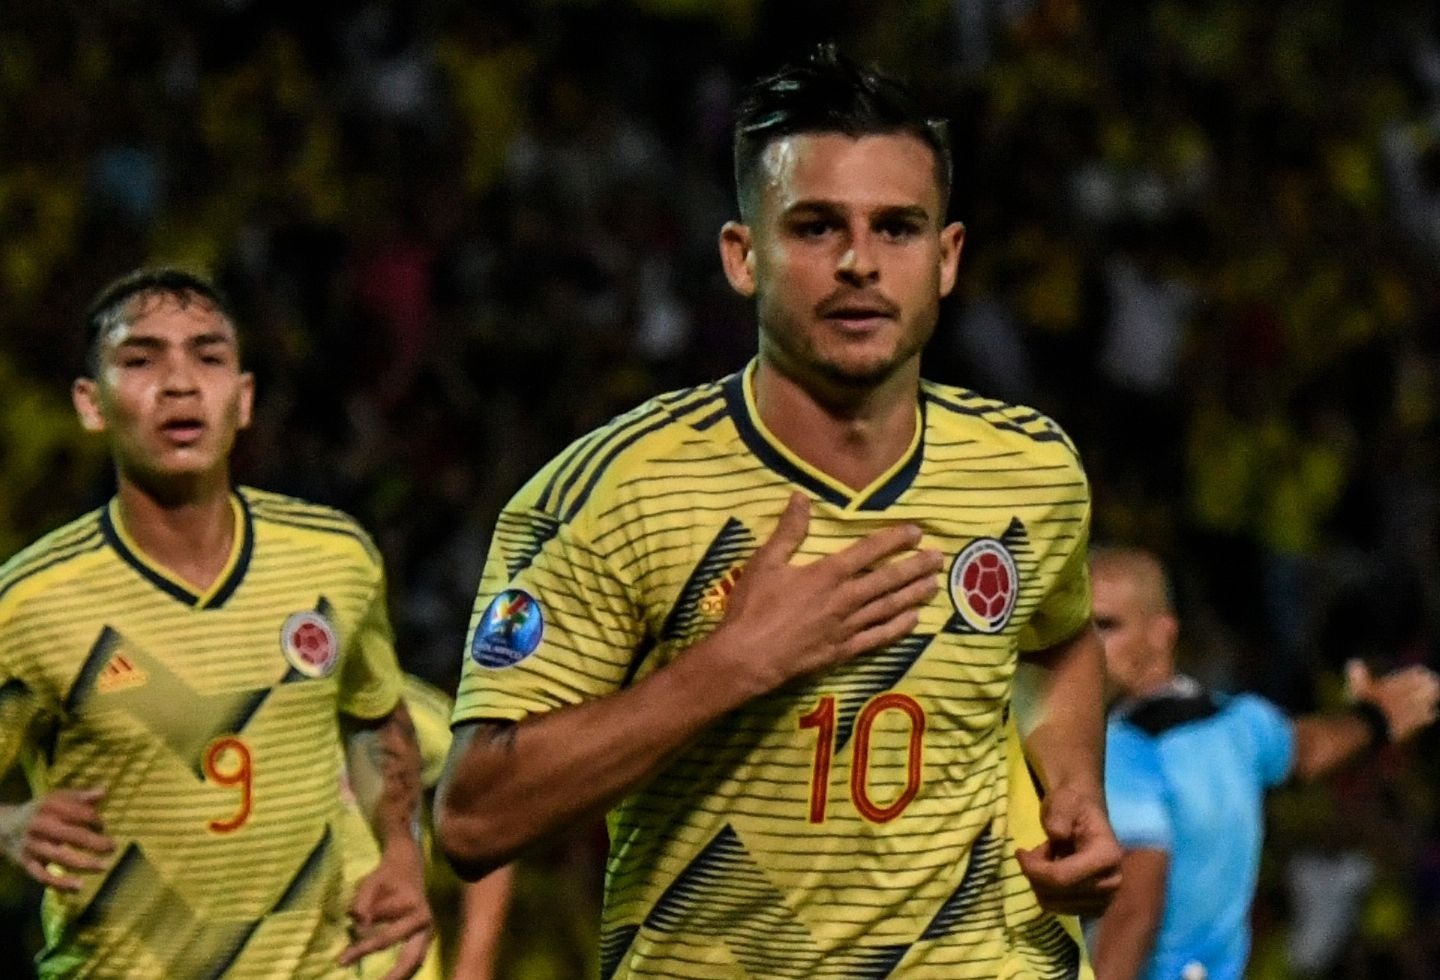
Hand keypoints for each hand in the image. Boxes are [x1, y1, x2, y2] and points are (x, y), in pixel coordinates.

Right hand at [0, 789, 113, 890]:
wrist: (3, 826)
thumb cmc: (40, 811)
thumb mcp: (56, 799)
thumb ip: (79, 797)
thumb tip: (102, 791)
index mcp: (50, 807)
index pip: (80, 814)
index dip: (96, 820)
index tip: (102, 827)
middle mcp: (40, 826)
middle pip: (72, 835)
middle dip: (95, 843)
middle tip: (112, 847)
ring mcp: (33, 846)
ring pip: (59, 857)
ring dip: (83, 864)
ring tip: (103, 867)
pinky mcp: (26, 864)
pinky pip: (43, 877)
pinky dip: (60, 884)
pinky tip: (79, 887)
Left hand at [339, 837, 433, 979]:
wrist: (407, 865)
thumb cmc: (387, 875)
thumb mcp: (370, 883)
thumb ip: (362, 904)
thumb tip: (358, 926)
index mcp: (416, 912)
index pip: (384, 939)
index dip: (361, 949)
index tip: (340, 960)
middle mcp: (426, 926)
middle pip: (410, 960)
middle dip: (393, 977)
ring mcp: (427, 933)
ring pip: (415, 962)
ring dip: (400, 976)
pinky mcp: (423, 937)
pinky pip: (415, 958)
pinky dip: (404, 970)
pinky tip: (391, 977)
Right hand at [713, 492, 942, 690]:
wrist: (748, 657)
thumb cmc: (753, 607)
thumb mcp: (766, 562)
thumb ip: (788, 531)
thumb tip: (801, 497)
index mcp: (828, 573)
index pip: (869, 551)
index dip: (894, 540)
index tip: (917, 532)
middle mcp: (845, 598)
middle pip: (888, 580)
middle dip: (915, 567)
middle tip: (939, 558)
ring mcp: (848, 627)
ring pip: (889, 607)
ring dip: (913, 595)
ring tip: (934, 585)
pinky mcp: (844, 651)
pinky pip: (878, 637)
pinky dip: (898, 628)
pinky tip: (914, 621)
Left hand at [1014, 783, 1122, 915]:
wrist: (1084, 813)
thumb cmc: (1072, 805)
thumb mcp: (1063, 800)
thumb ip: (1059, 815)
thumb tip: (1058, 834)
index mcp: (1108, 856)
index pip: (1062, 878)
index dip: (1033, 869)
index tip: (1019, 852)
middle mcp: (1112, 883)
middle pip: (1056, 893)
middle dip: (1035, 873)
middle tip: (1032, 852)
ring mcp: (1104, 899)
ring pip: (1053, 903)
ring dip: (1040, 881)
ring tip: (1045, 858)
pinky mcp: (1094, 908)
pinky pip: (1056, 908)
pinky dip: (1045, 890)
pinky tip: (1051, 870)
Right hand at [1346, 659, 1439, 742]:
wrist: (1370, 726)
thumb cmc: (1363, 704)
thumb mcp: (1357, 687)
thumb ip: (1358, 675)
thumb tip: (1354, 662)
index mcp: (1398, 683)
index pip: (1416, 673)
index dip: (1420, 672)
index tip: (1422, 672)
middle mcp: (1409, 694)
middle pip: (1428, 685)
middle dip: (1430, 684)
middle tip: (1433, 683)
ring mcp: (1413, 708)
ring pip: (1431, 699)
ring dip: (1432, 697)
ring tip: (1434, 695)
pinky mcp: (1415, 721)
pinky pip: (1429, 716)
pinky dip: (1430, 714)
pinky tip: (1432, 713)